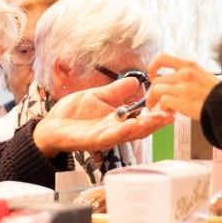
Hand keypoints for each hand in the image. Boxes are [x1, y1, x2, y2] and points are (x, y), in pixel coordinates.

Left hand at [31, 78, 173, 157]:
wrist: (50, 125)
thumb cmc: (72, 113)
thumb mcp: (98, 96)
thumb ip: (117, 91)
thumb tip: (136, 81)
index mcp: (117, 120)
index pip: (141, 118)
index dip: (155, 113)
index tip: (169, 105)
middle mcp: (115, 130)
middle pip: (140, 129)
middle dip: (156, 122)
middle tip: (171, 114)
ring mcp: (105, 137)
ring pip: (129, 134)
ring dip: (145, 127)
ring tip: (159, 119)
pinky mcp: (92, 141)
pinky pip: (110, 136)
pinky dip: (123, 131)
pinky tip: (133, 125)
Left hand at [146, 53, 219, 121]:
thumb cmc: (216, 92)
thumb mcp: (201, 74)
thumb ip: (185, 74)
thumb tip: (170, 80)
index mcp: (189, 64)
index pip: (162, 57)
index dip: (152, 66)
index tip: (153, 76)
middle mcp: (185, 74)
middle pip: (156, 80)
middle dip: (152, 92)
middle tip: (154, 100)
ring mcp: (184, 87)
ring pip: (156, 91)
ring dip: (154, 101)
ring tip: (159, 108)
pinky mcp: (183, 101)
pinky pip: (163, 102)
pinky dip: (163, 108)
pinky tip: (170, 112)